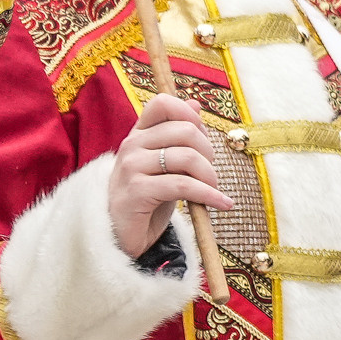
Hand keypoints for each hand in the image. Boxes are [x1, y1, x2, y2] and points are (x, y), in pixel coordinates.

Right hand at [107, 95, 231, 256]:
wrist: (120, 236)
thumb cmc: (146, 200)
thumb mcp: (164, 166)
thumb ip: (177, 137)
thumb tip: (195, 104)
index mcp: (137, 135)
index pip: (162, 104)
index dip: (189, 115)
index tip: (203, 139)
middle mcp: (131, 146)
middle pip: (184, 131)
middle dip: (209, 152)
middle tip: (211, 174)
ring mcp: (131, 167)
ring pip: (186, 157)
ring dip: (210, 176)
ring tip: (214, 192)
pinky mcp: (136, 191)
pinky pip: (182, 186)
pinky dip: (208, 195)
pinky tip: (221, 204)